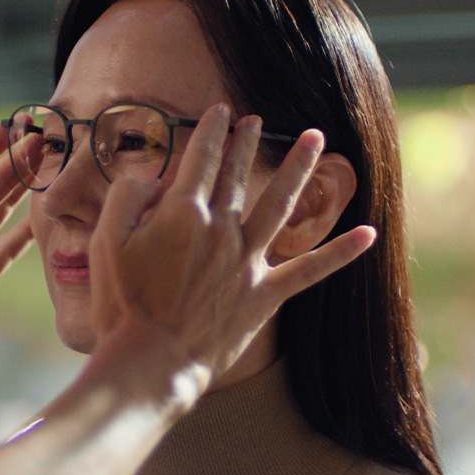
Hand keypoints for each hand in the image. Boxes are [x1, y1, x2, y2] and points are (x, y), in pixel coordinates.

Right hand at [89, 104, 375, 384]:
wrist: (149, 362)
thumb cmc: (122, 303)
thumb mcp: (106, 241)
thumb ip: (128, 196)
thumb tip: (156, 181)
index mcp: (182, 213)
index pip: (201, 159)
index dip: (211, 130)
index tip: (220, 111)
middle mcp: (221, 230)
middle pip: (237, 175)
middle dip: (246, 143)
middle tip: (256, 120)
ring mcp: (247, 262)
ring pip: (279, 204)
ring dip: (298, 169)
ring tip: (315, 138)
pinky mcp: (264, 295)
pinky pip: (310, 270)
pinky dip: (341, 253)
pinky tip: (369, 234)